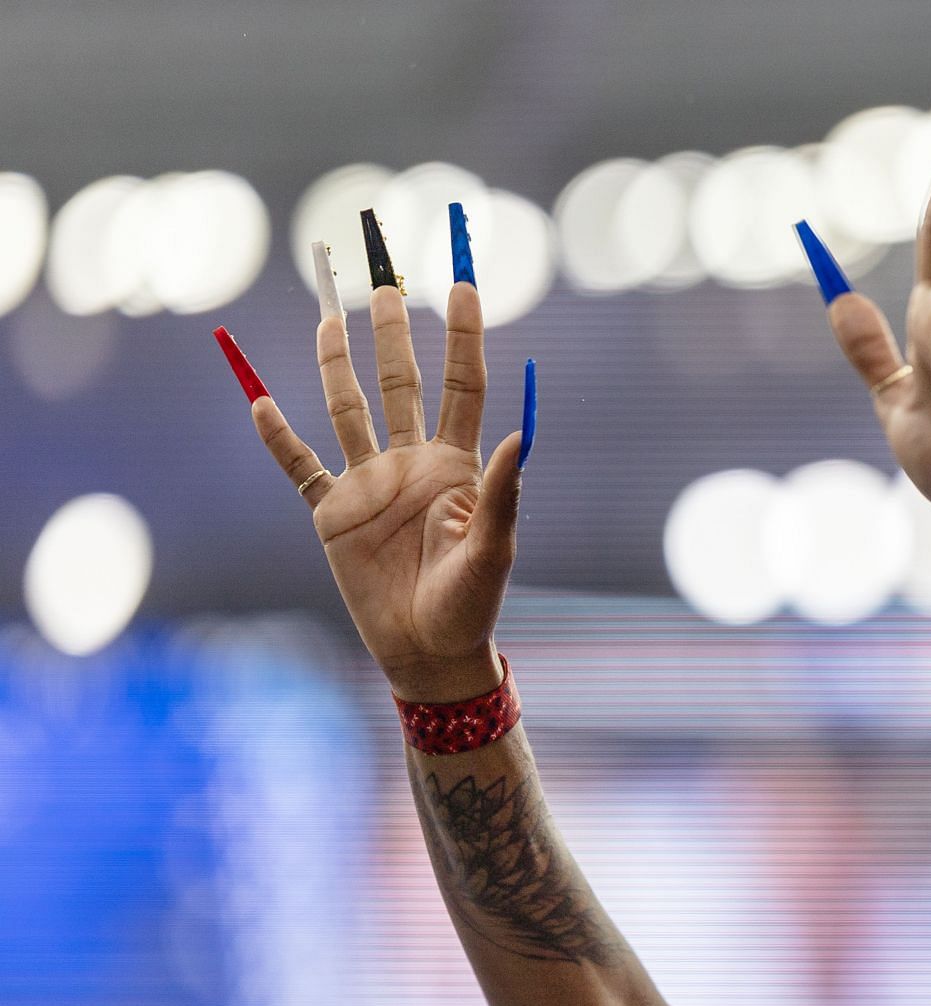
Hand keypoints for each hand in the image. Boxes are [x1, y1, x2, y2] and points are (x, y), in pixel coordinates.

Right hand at [249, 284, 522, 701]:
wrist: (429, 652)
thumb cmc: (471, 604)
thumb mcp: (493, 549)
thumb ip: (501, 493)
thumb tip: (522, 436)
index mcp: (456, 465)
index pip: (462, 385)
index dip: (464, 335)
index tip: (465, 284)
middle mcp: (411, 463)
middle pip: (400, 383)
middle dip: (393, 333)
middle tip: (386, 280)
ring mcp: (370, 484)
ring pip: (349, 410)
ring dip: (338, 364)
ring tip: (331, 314)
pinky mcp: (333, 514)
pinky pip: (300, 467)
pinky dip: (278, 437)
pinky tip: (260, 400)